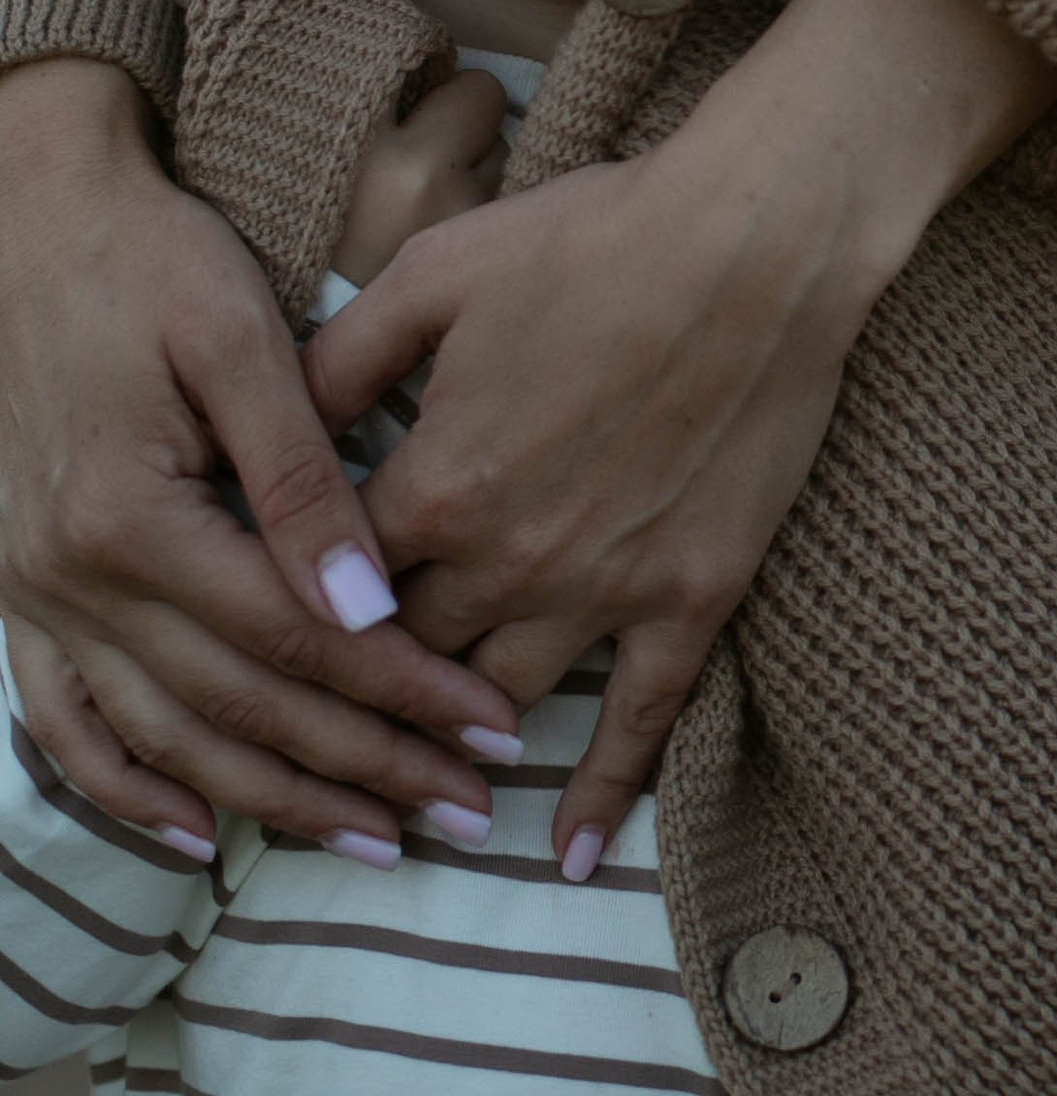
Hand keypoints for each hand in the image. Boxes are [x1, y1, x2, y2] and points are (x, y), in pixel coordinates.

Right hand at [0, 58, 520, 861]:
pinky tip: (195, 833)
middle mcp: (74, 578)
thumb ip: (298, 473)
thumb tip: (368, 603)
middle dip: (364, 766)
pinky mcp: (19, 591)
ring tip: (373, 837)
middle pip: (242, 707)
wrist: (26, 217)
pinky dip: (127, 788)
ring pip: (164, 736)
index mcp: (134, 516)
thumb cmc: (149, 258)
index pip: (296, 640)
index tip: (495, 733)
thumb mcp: (233, 336)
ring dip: (270, 798)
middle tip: (468, 811)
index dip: (402, 695)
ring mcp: (34, 595)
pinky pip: (65, 721)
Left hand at [304, 0, 1056, 868]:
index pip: (330, 591)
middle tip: (322, 735)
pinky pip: (640, 718)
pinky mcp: (692, 593)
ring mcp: (606, 586)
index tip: (259, 646)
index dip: (293, 618)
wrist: (756, 241)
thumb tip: (268, 432)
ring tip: (420, 798)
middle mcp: (508, 558)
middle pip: (404, 664)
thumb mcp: (433, 272)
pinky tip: (570, 859)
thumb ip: (339, 361)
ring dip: (455, 755)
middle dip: (360, 700)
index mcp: (432, 483)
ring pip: (501, 703)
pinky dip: (602, 797)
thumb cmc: (592, 236)